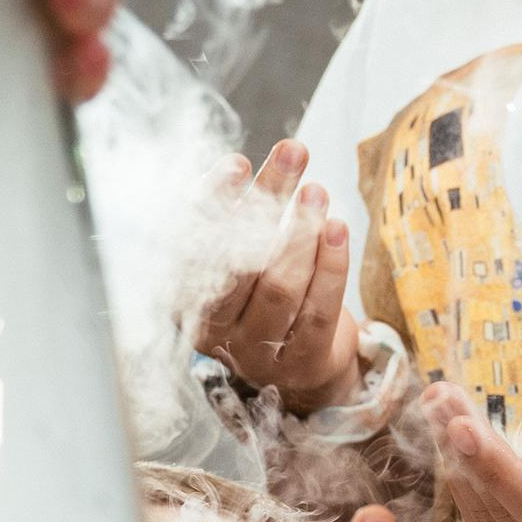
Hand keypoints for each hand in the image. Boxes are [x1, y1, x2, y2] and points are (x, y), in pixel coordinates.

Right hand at [194, 141, 363, 411]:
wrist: (300, 368)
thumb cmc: (263, 296)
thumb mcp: (238, 261)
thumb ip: (232, 223)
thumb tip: (237, 169)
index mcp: (184, 298)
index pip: (195, 243)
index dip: (215, 202)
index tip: (237, 164)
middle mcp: (214, 329)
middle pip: (240, 260)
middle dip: (268, 200)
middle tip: (293, 153)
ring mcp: (258, 352)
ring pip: (279, 288)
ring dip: (301, 232)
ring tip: (318, 191)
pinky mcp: (302, 363)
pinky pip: (317, 310)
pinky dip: (330, 266)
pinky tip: (337, 229)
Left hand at [424, 389, 521, 521]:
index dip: (497, 468)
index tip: (460, 422)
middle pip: (508, 514)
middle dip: (467, 452)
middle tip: (438, 394)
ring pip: (490, 516)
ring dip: (459, 457)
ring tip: (440, 399)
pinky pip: (493, 516)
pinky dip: (472, 470)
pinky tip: (455, 426)